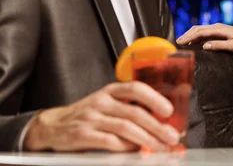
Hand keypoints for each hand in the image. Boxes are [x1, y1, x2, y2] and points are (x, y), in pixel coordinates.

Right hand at [24, 81, 181, 151]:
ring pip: (125, 127)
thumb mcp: (107, 104)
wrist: (52, 126)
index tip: (169, 110)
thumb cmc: (87, 115)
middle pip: (134, 112)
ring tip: (160, 146)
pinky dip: (126, 147)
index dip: (154, 98)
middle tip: (172, 136)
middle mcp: (101, 102)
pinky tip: (136, 151)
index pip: (136, 89)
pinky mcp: (82, 135)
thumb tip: (160, 120)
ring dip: (146, 139)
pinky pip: (109, 141)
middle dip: (157, 126)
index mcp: (111, 91)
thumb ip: (129, 108)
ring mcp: (91, 118)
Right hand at [176, 23, 232, 52]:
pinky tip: (193, 42)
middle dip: (186, 35)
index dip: (189, 37)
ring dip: (190, 34)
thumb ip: (219, 46)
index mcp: (219, 30)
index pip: (200, 32)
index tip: (180, 43)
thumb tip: (205, 46)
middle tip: (177, 43)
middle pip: (197, 29)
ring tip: (182, 42)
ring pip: (200, 29)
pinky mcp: (219, 31)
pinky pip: (205, 32)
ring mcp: (218, 28)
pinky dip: (196, 35)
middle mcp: (217, 27)